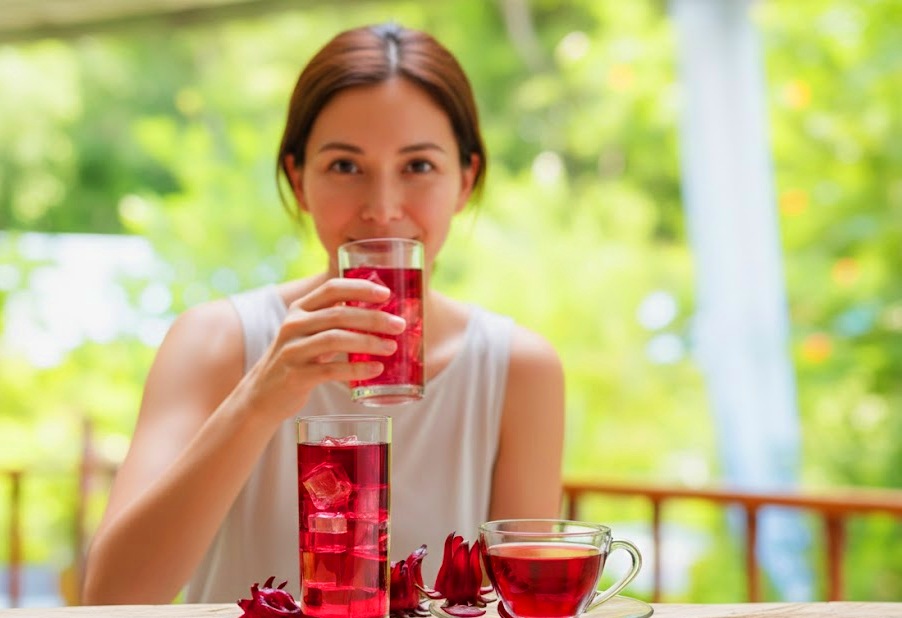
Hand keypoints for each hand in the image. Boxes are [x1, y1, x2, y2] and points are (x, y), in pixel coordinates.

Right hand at [235, 277, 405, 422]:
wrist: (262, 395)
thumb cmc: (297, 359)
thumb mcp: (308, 332)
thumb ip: (333, 320)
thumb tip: (381, 313)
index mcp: (299, 309)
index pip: (332, 288)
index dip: (360, 288)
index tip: (386, 295)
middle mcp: (293, 325)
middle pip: (339, 314)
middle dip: (374, 318)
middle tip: (399, 325)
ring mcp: (292, 350)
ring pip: (336, 339)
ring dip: (369, 342)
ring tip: (391, 347)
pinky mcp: (296, 375)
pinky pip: (331, 370)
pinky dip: (357, 369)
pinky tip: (376, 369)